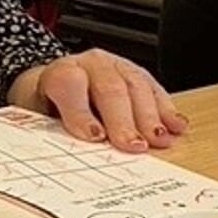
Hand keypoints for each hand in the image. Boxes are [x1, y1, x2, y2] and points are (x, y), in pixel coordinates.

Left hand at [9, 49, 188, 152]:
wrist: (61, 85)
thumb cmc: (51, 105)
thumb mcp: (41, 116)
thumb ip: (54, 129)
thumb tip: (69, 153)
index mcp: (61, 72)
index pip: (69, 84)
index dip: (81, 112)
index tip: (93, 137)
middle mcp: (91, 64)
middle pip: (109, 87)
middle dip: (122, 119)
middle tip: (132, 146)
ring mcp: (118, 66)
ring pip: (136, 86)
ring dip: (150, 116)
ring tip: (158, 140)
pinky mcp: (139, 75)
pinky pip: (156, 90)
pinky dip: (168, 110)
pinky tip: (177, 127)